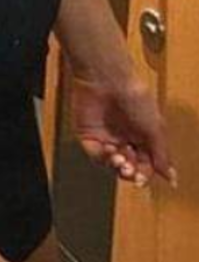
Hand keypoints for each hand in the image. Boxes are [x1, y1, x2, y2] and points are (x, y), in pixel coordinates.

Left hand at [69, 70, 176, 190]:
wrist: (108, 80)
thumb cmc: (135, 99)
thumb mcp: (155, 129)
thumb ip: (162, 155)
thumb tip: (172, 179)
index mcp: (142, 136)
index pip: (145, 164)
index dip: (144, 174)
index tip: (142, 181)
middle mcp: (125, 138)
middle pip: (128, 166)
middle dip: (130, 172)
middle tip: (130, 172)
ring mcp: (106, 137)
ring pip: (111, 164)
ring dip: (117, 166)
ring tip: (120, 159)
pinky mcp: (89, 135)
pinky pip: (95, 155)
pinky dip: (102, 158)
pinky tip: (109, 151)